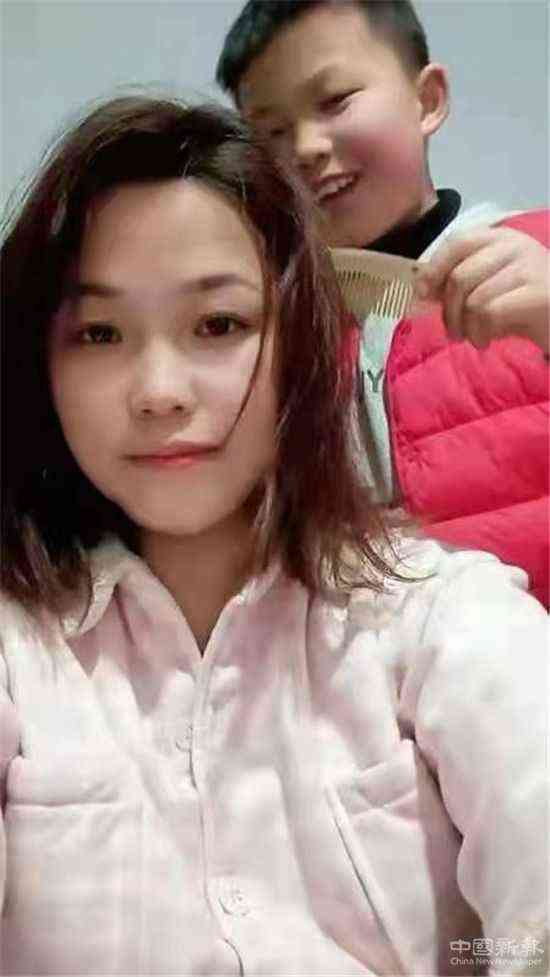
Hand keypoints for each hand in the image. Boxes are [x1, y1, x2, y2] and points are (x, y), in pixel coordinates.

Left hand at [415, 226, 549, 353]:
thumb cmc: (527, 304)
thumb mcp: (491, 286)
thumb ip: (461, 281)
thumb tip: (422, 288)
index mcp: (501, 238)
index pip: (457, 242)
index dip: (434, 268)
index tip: (423, 293)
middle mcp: (515, 246)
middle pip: (460, 276)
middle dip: (449, 311)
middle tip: (455, 332)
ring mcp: (529, 267)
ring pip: (474, 298)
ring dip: (466, 327)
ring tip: (475, 338)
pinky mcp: (538, 293)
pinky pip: (491, 312)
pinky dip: (481, 332)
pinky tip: (487, 340)